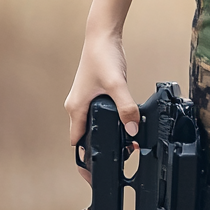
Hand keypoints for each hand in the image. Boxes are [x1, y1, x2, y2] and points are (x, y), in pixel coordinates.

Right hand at [64, 22, 140, 153]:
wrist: (102, 36)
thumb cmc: (102, 57)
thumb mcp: (116, 84)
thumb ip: (126, 107)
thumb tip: (133, 129)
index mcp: (76, 108)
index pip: (77, 143)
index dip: (85, 160)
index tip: (94, 174)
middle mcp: (77, 106)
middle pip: (85, 136)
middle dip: (100, 149)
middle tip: (119, 158)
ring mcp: (85, 100)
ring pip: (94, 125)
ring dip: (107, 135)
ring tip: (127, 145)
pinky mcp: (95, 93)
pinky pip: (100, 114)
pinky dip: (111, 122)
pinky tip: (125, 124)